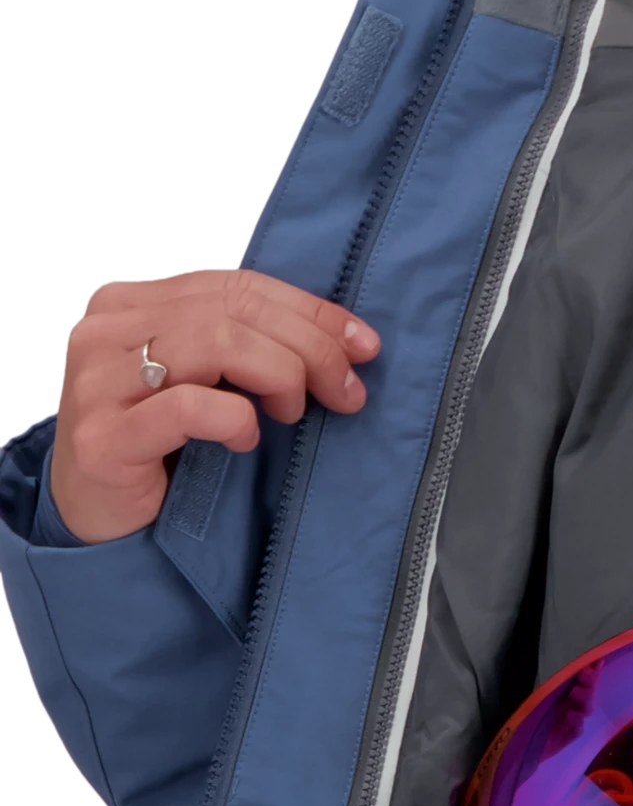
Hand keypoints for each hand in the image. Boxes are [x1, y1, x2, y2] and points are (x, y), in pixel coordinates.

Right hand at [49, 269, 380, 542]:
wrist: (95, 521)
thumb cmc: (160, 452)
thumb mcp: (204, 384)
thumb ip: (246, 348)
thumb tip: (345, 341)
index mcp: (133, 303)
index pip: (237, 284)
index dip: (310, 310)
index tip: (363, 345)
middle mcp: (108, 331)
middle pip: (233, 311)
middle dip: (310, 348)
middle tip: (346, 391)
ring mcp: (100, 382)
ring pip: (214, 343)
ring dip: (279, 376)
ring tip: (292, 414)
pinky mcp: (104, 438)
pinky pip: (188, 407)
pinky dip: (235, 419)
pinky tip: (246, 441)